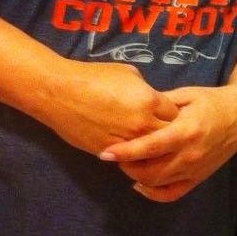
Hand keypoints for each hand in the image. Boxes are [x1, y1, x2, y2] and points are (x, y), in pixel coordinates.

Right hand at [39, 58, 178, 154]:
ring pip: (150, 153)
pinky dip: (134, 157)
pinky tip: (133, 152)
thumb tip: (155, 102)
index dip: (173, 115)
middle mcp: (142, 123)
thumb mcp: (130, 74)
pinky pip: (130, 160)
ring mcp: (126, 141)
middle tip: (163, 132)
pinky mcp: (109, 153)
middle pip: (168, 137)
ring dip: (152, 150)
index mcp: (150, 100)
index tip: (169, 115)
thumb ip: (148, 91)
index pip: (176, 115)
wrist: (60, 92)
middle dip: (168, 135)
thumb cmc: (95, 76)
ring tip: (151, 145)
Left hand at [98, 82, 236, 201]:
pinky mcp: (199, 178)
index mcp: (186, 130)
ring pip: (158, 183)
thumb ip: (160, 103)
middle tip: (114, 155)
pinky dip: (153, 193)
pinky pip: (172, 194)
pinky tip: (140, 184)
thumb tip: (133, 108)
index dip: (126, 152)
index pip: (150, 147)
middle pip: (150, 171)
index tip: (105, 152)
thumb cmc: (212, 100)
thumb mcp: (186, 95)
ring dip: (137, 177)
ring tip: (126, 164)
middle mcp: (190, 154)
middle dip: (127, 166)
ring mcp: (195, 169)